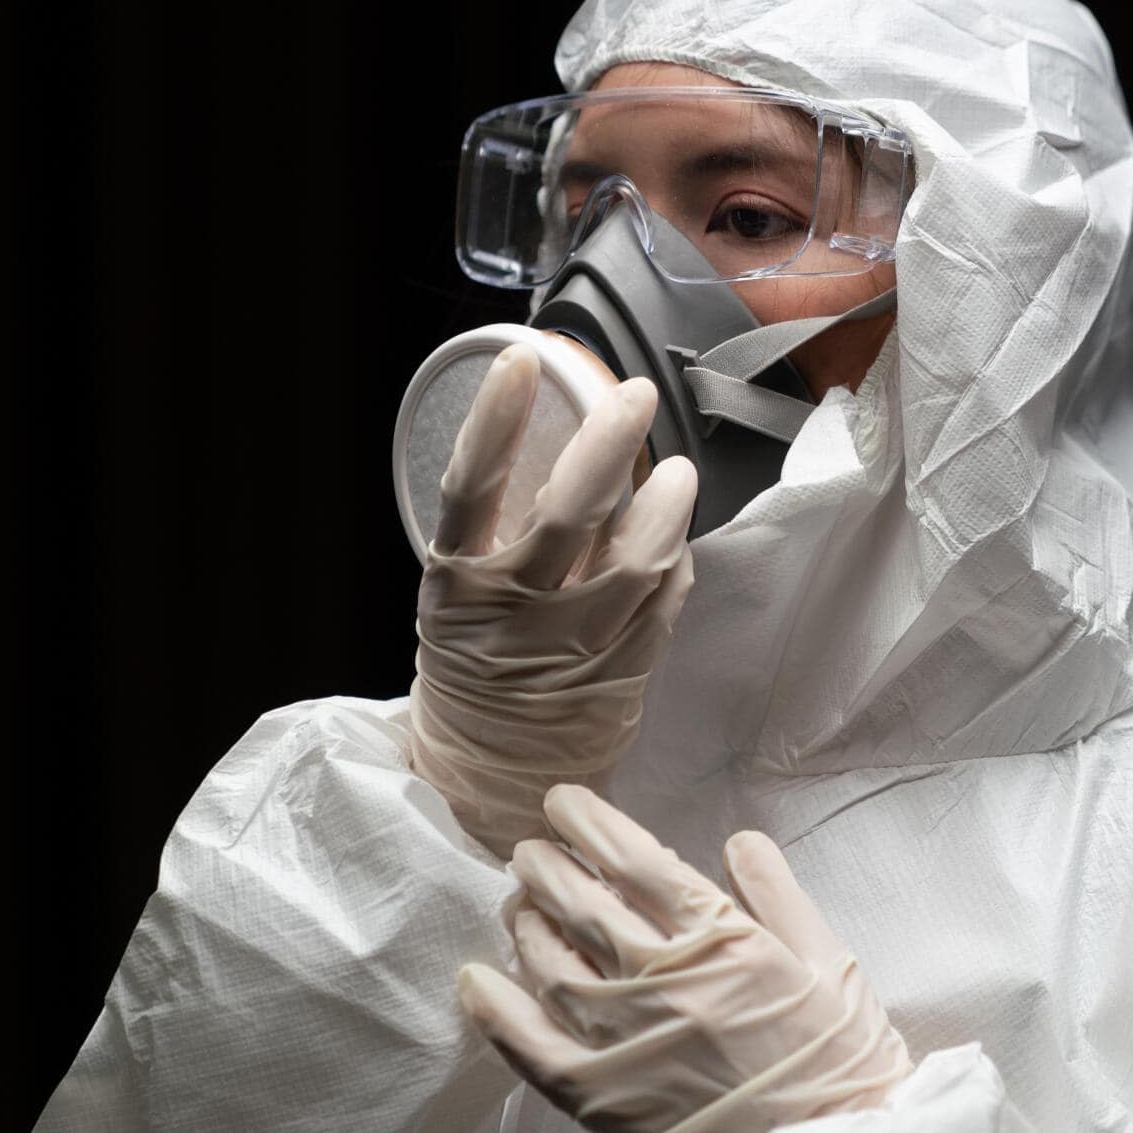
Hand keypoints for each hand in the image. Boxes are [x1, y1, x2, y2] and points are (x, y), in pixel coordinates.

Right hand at [409, 344, 696, 856]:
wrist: (490, 770)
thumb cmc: (475, 662)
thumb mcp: (458, 593)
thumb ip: (499, 531)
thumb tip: (563, 441)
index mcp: (456, 583)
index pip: (470, 487)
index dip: (495, 421)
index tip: (522, 362)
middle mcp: (512, 613)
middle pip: (566, 514)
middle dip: (606, 443)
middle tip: (634, 395)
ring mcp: (570, 647)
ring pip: (632, 564)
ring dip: (663, 508)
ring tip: (676, 470)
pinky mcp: (619, 675)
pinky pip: (662, 607)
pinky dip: (675, 565)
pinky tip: (677, 537)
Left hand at [458, 785, 914, 1132]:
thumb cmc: (840, 1070)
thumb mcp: (833, 965)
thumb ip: (780, 895)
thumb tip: (738, 843)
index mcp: (721, 940)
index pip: (634, 859)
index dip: (590, 823)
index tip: (566, 805)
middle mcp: (663, 979)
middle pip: (581, 901)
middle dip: (546, 863)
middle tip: (532, 849)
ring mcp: (625, 1038)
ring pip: (550, 961)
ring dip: (525, 921)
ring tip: (519, 903)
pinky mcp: (601, 1097)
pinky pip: (530, 1045)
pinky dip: (495, 1009)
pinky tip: (476, 980)